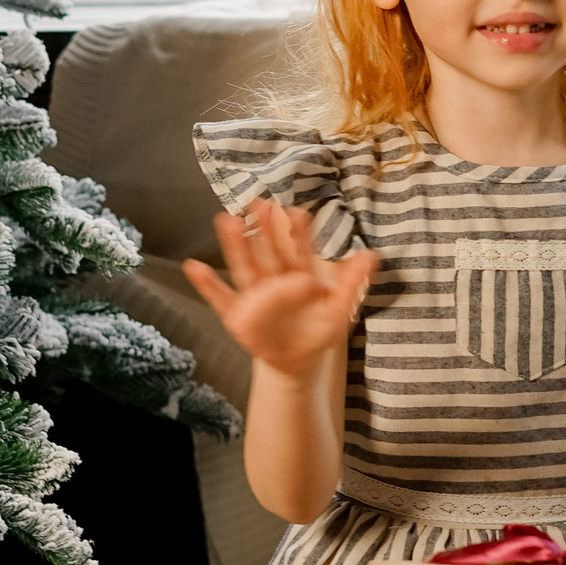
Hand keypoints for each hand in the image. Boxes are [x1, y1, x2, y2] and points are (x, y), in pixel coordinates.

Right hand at [182, 198, 378, 379]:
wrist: (297, 362)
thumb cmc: (317, 333)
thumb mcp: (339, 310)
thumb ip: (352, 283)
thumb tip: (371, 255)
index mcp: (299, 275)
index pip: (299, 250)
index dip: (297, 233)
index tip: (295, 212)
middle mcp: (274, 280)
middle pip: (268, 251)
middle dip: (262, 228)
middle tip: (257, 202)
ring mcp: (254, 296)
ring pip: (244, 266)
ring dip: (234, 245)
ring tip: (226, 220)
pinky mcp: (238, 315)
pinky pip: (221, 298)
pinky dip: (208, 285)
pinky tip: (194, 267)